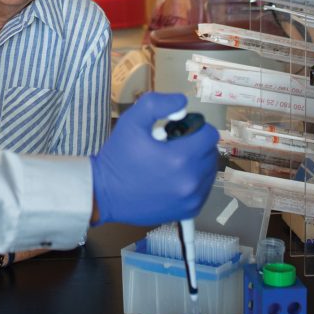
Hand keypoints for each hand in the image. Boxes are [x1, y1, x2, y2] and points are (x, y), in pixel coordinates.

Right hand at [89, 91, 217, 225]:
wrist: (104, 193)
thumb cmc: (118, 156)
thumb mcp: (131, 120)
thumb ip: (158, 103)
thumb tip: (183, 102)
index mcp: (180, 158)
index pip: (209, 135)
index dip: (195, 127)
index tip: (177, 130)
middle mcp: (191, 181)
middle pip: (210, 153)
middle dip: (195, 144)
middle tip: (171, 145)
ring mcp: (191, 199)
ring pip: (209, 171)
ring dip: (196, 162)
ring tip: (171, 162)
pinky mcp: (189, 211)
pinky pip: (203, 189)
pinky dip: (193, 180)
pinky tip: (173, 178)